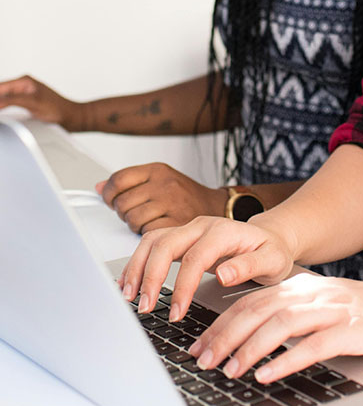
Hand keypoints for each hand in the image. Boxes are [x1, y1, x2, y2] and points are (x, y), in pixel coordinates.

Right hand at [0, 74, 82, 129]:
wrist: (71, 117)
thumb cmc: (58, 109)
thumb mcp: (33, 103)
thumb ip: (14, 100)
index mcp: (24, 81)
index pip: (0, 87)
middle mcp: (22, 85)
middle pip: (0, 92)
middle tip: (0, 117)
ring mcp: (23, 94)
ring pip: (3, 98)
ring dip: (0, 104)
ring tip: (1, 118)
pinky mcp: (25, 103)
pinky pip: (8, 104)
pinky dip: (3, 108)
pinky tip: (2, 116)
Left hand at [97, 163, 227, 232]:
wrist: (218, 208)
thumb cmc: (186, 195)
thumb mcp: (160, 178)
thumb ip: (130, 182)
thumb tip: (100, 187)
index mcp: (157, 170)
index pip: (118, 179)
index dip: (109, 193)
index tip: (109, 199)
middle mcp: (164, 184)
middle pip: (122, 202)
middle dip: (122, 212)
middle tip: (133, 213)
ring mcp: (170, 203)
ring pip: (132, 220)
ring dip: (134, 226)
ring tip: (147, 221)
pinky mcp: (175, 223)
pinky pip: (147, 233)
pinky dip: (148, 235)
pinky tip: (157, 228)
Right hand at [120, 215, 295, 317]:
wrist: (270, 238)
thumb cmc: (271, 251)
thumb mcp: (272, 261)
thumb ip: (249, 266)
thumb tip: (223, 275)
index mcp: (223, 232)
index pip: (194, 257)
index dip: (182, 285)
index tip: (176, 312)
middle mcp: (201, 226)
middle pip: (165, 243)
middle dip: (151, 276)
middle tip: (145, 307)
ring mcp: (189, 230)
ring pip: (153, 240)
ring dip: (137, 267)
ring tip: (129, 296)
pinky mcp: (181, 238)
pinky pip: (152, 245)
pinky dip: (138, 263)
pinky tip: (130, 283)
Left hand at [189, 273, 362, 382]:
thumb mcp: (327, 307)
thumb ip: (295, 315)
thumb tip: (257, 335)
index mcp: (302, 287)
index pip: (251, 301)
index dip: (221, 323)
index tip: (198, 344)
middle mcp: (312, 293)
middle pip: (257, 310)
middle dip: (224, 336)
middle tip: (202, 359)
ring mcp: (332, 309)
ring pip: (279, 325)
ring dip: (249, 349)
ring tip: (229, 371)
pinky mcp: (351, 330)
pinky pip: (312, 345)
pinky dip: (286, 360)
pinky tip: (268, 375)